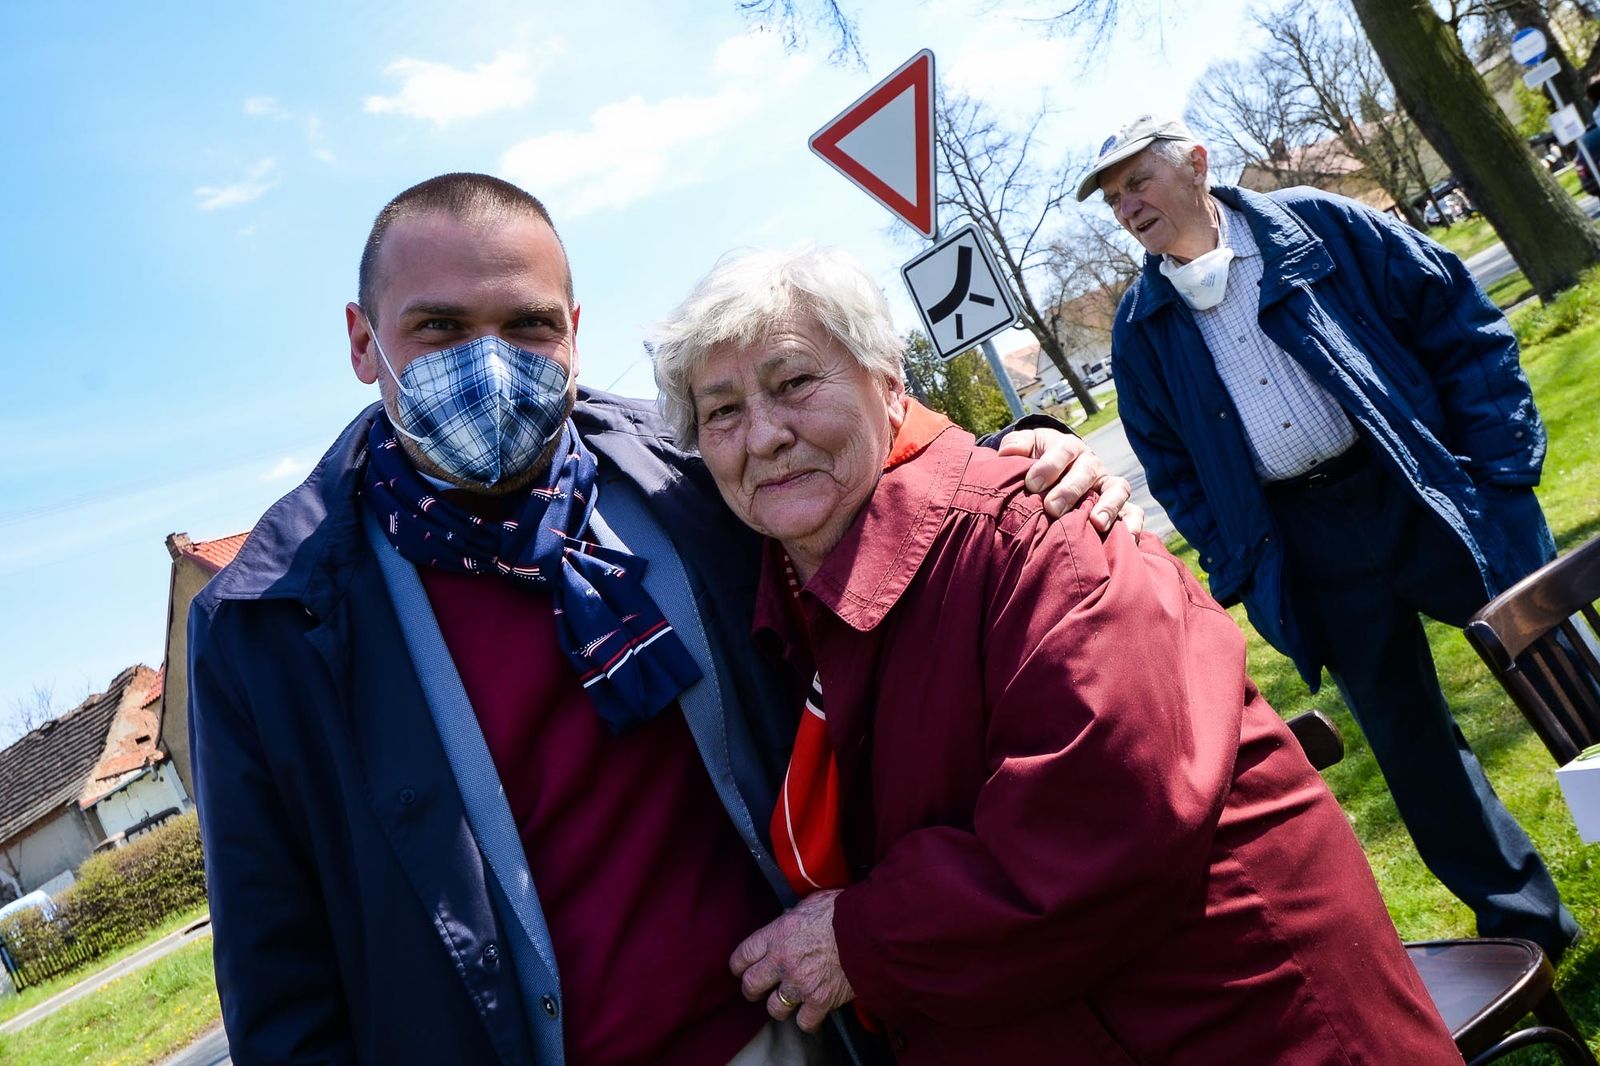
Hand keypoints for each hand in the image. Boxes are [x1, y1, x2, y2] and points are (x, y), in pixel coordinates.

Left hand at [729, 890, 854, 1032]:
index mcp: (777, 934)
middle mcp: (783, 961)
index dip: (738, 966)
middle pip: (751, 986)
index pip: (742, 955)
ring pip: (774, 1009)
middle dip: (752, 990)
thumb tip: (788, 920)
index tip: (740, 970)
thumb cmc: (844, 911)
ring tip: (788, 1003)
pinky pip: (804, 1023)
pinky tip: (812, 1013)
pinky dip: (808, 1021)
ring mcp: (800, 984)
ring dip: (780, 1007)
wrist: (871, 930)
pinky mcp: (820, 1001)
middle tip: (758, 991)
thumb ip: (793, 917)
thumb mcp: (811, 903)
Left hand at [997, 428, 1144, 534]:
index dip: (1049, 466)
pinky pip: (1134, 513)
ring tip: (1096, 523)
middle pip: (1087, 472)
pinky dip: (1133, 525)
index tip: (1031, 484)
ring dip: (1108, 506)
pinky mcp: (1121, 506)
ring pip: (1117, 490)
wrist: (1058, 473)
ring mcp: (1108, 486)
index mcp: (1069, 448)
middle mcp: (1092, 465)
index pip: (1063, 451)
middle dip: (1070, 490)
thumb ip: (1016, 446)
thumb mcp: (1027, 448)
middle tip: (1052, 508)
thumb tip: (1008, 453)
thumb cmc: (1038, 463)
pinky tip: (1126, 541)